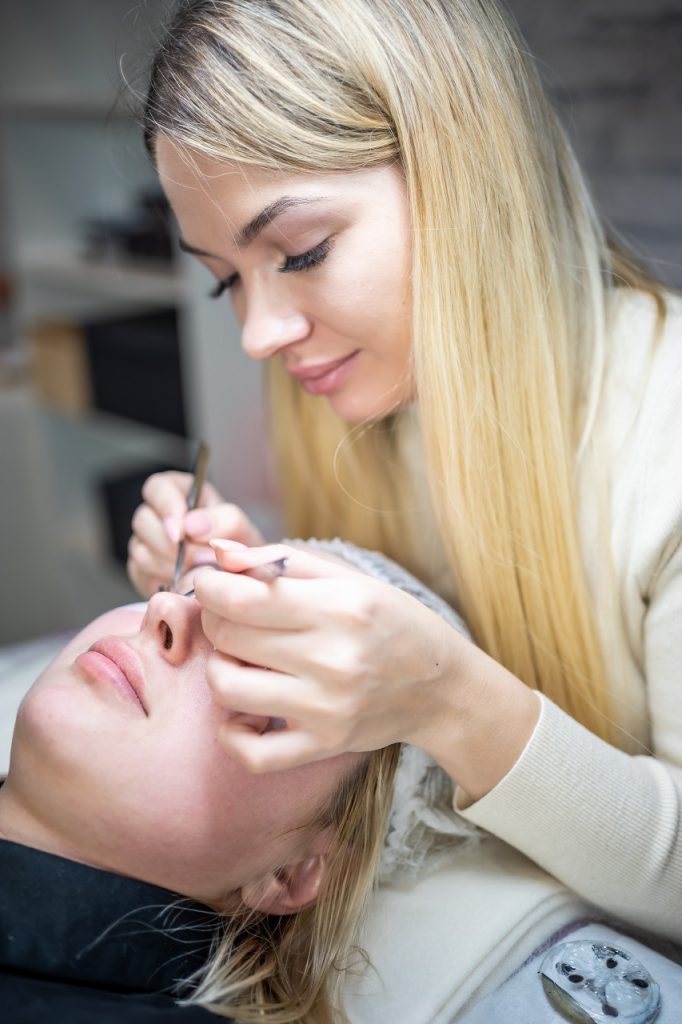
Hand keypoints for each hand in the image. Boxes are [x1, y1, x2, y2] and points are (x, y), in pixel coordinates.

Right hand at [127, 471, 264, 596]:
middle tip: (200, 559)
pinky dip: (164, 581)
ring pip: (140, 551)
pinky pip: (141, 575)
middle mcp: (157, 515)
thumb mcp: (240, 528)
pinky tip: (185, 583)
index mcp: (180, 492)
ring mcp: (145, 543)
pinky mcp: (141, 570)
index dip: (167, 508)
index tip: (182, 533)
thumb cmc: (237, 546)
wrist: (237, 578)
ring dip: (170, 566)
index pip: (157, 488)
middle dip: (171, 545)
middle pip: (143, 521)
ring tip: (198, 571)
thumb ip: (223, 519)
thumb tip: (191, 525)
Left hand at [194, 542, 470, 771]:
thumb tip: (217, 550)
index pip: (241, 598)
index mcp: (338, 608)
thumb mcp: (347, 579)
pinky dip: (232, 733)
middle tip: (229, 616)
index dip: (210, 587)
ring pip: (229, 689)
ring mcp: (326, 708)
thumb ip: (278, 560)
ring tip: (243, 659)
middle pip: (229, 638)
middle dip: (214, 620)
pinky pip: (252, 753)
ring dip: (220, 669)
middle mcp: (332, 659)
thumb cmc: (390, 623)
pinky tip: (246, 712)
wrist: (441, 687)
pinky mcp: (323, 745)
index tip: (212, 583)